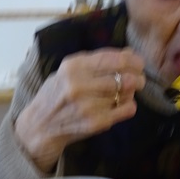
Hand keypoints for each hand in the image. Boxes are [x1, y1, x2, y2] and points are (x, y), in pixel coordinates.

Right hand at [15, 48, 145, 171]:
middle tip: (140, 79)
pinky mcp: (95, 122)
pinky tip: (123, 104)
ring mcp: (88, 105)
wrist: (39, 127)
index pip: (113, 58)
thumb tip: (128, 52)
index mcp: (73, 66)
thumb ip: (95, 62)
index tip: (138, 63)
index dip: (132, 59)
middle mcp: (79, 84)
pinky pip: (126, 109)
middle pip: (123, 76)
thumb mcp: (68, 72)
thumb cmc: (55, 95)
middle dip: (138, 76)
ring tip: (127, 92)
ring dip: (131, 92)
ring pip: (126, 92)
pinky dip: (129, 106)